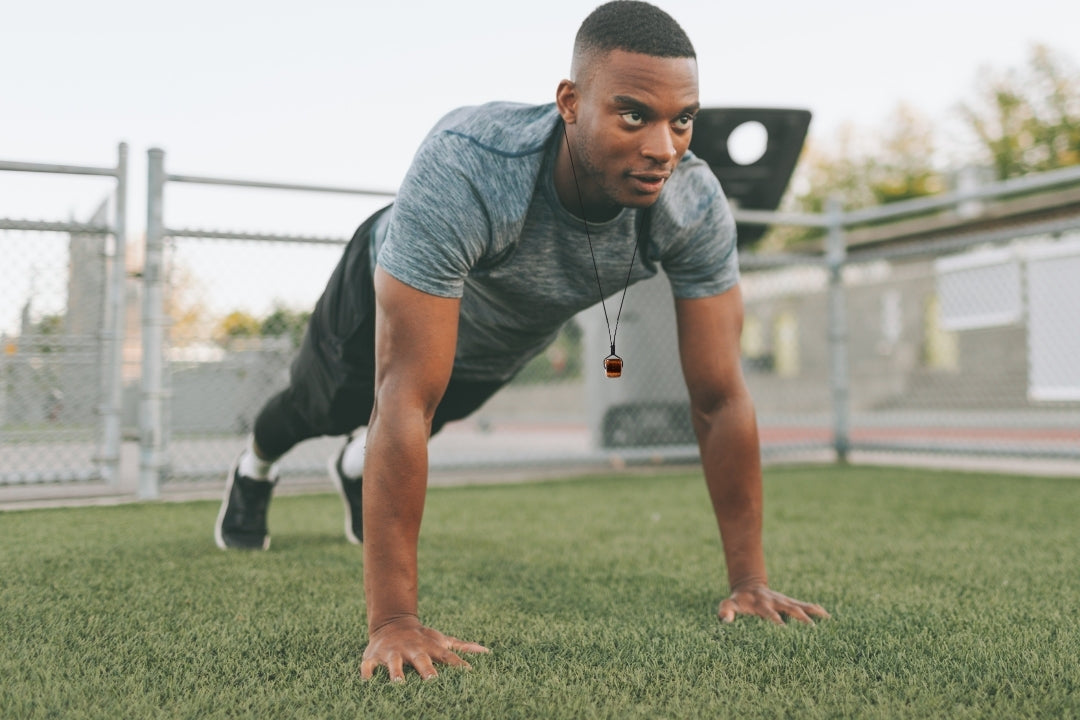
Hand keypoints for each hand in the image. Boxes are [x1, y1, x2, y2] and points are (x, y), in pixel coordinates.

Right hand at [360, 616, 488, 681]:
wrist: (392, 622)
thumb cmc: (421, 637)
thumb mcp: (441, 640)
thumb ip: (461, 647)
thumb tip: (486, 652)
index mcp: (429, 648)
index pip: (446, 656)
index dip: (458, 664)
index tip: (469, 673)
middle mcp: (412, 649)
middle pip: (421, 659)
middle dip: (426, 669)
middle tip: (433, 681)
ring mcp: (392, 652)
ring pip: (394, 663)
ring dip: (396, 672)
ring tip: (398, 683)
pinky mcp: (373, 656)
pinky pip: (368, 665)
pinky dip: (367, 672)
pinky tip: (366, 682)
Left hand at [718, 583, 829, 624]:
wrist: (748, 587)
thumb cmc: (738, 600)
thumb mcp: (729, 604)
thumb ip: (725, 610)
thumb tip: (724, 619)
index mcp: (761, 604)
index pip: (769, 613)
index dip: (775, 619)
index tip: (783, 628)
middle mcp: (775, 601)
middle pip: (789, 608)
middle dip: (800, 617)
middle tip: (811, 628)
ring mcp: (784, 601)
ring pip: (800, 605)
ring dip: (812, 612)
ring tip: (826, 619)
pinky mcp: (790, 602)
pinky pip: (804, 604)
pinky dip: (815, 609)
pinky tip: (827, 615)